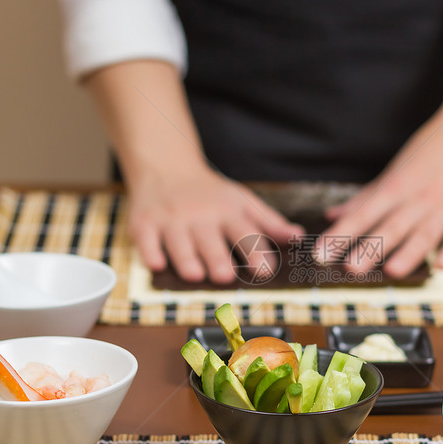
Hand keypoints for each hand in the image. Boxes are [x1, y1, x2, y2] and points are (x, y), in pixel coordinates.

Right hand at [126, 165, 303, 282]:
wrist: (166, 167)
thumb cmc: (210, 193)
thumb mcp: (242, 201)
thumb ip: (269, 222)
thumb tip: (298, 236)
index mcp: (228, 212)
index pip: (245, 233)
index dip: (255, 252)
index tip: (265, 270)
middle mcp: (200, 215)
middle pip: (210, 240)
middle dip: (217, 257)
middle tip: (225, 275)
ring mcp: (171, 219)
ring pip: (179, 242)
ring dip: (186, 258)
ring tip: (194, 274)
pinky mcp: (144, 223)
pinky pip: (146, 240)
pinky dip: (150, 252)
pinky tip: (155, 264)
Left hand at [316, 116, 442, 277]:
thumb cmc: (434, 149)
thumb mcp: (398, 169)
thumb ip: (365, 198)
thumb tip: (331, 216)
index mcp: (397, 186)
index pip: (363, 214)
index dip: (341, 235)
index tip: (320, 254)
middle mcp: (420, 197)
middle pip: (392, 225)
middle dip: (371, 248)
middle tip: (349, 269)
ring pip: (425, 232)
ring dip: (409, 252)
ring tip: (392, 271)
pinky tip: (442, 265)